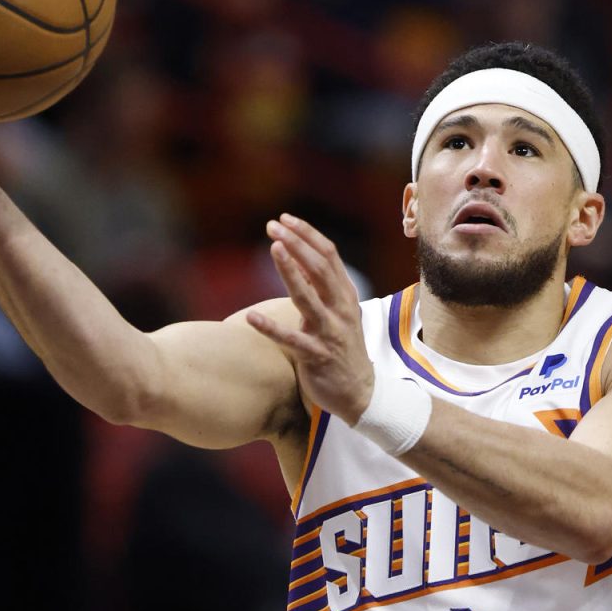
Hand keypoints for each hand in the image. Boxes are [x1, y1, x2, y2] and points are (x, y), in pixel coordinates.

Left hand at [247, 214, 374, 421]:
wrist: (360, 392)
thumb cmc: (342, 347)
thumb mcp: (336, 311)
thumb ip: (319, 286)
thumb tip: (295, 258)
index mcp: (345, 295)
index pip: (328, 255)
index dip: (306, 235)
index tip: (284, 218)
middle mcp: (341, 309)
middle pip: (320, 268)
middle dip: (297, 243)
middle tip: (273, 226)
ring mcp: (330, 332)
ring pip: (308, 297)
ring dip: (290, 272)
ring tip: (274, 249)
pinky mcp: (317, 356)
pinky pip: (292, 341)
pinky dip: (270, 328)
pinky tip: (251, 317)